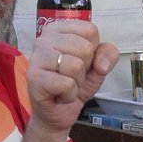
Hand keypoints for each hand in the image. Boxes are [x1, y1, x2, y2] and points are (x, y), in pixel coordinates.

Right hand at [25, 20, 118, 134]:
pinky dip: (69, 95)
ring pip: (76, 66)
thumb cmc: (73, 84)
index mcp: (58, 30)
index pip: (89, 30)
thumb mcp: (97, 66)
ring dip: (77, 82)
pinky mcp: (35, 78)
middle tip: (71, 76)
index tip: (80, 60)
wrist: (57, 112)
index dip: (92, 50)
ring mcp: (37, 58)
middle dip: (84, 68)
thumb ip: (107, 54)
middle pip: (85, 48)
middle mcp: (44, 39)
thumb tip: (101, 62)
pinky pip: (67, 84)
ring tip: (65, 84)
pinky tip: (59, 94)